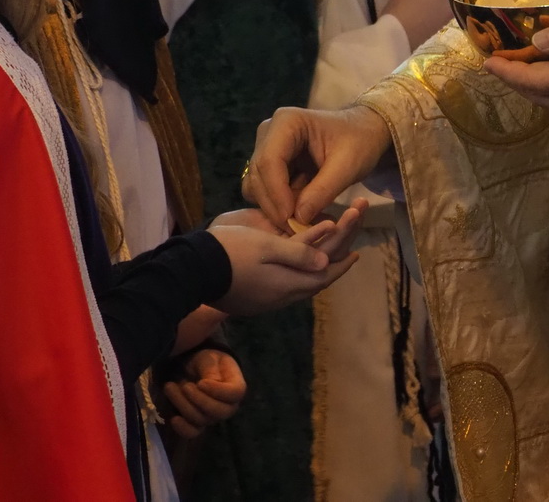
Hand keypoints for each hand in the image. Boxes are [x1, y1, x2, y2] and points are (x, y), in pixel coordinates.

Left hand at [162, 348, 245, 437]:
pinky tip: (174, 418)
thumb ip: (210, 369)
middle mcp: (228, 405)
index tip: (201, 383)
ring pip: (202, 419)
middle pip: (220, 412)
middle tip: (185, 386)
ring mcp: (213, 416)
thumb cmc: (205, 360)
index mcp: (235, 384)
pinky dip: (183, 428)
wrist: (193, 367)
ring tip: (170, 387)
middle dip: (199, 400)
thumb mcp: (208, 358)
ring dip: (183, 405)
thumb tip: (209, 384)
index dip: (219, 391)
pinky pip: (193, 432)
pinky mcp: (198, 423)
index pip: (235, 393)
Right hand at [207, 207, 363, 316]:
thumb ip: (298, 254)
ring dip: (315, 274)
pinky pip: (284, 290)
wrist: (191, 272)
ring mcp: (264, 303)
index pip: (323, 277)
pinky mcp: (251, 302)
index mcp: (285, 285)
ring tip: (326, 262)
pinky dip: (297, 277)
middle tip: (349, 255)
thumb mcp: (266, 246)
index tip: (357, 254)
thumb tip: (326, 263)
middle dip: (333, 267)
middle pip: (313, 284)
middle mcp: (279, 299)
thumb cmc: (230, 252)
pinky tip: (293, 272)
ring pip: (299, 288)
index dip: (341, 265)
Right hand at [245, 105, 392, 225]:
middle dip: (275, 205)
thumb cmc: (360, 143)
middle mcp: (269, 131)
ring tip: (301, 221)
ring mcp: (267, 146)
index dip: (277, 193)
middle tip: (296, 229)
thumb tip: (298, 218)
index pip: (269, 161)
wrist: (364, 134)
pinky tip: (300, 212)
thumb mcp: (348, 167)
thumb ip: (323, 191)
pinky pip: (264, 189)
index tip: (291, 219)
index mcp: (287, 122)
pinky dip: (278, 204)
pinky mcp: (270, 162)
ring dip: (274, 207)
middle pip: (258, 175)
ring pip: (256, 185)